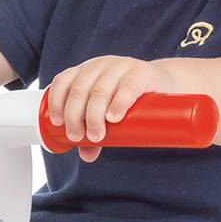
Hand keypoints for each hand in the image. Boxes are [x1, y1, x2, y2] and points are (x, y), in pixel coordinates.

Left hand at [46, 56, 173, 161]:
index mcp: (86, 72)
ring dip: (94, 115)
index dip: (57, 102)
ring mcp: (121, 66)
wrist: (163, 84)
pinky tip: (113, 117)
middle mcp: (100, 65)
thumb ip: (95, 132)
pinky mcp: (142, 73)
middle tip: (77, 137)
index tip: (57, 124)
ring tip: (96, 136)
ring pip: (100, 90)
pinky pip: (127, 86)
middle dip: (74, 116)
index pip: (63, 81)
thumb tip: (86, 156)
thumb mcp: (108, 114)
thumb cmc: (129, 99)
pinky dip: (118, 103)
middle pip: (80, 90)